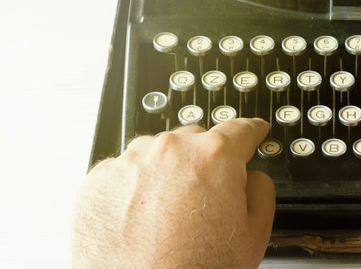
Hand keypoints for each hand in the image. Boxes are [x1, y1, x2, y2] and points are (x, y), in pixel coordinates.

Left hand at [73, 118, 273, 267]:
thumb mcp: (255, 233)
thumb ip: (261, 189)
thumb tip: (251, 176)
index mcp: (214, 157)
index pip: (240, 130)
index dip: (251, 132)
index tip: (252, 131)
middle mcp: (169, 150)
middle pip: (195, 141)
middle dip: (203, 163)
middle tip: (205, 200)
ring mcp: (129, 163)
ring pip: (157, 154)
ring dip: (166, 173)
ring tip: (169, 216)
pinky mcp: (97, 182)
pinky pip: (124, 173)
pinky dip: (134, 189)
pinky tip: (142, 221)